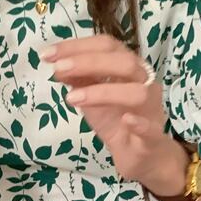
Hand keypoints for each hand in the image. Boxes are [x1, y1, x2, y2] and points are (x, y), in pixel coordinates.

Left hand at [44, 35, 188, 195]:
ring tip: (72, 98)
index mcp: (128, 68)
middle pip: (124, 62)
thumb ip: (78, 80)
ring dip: (103, 92)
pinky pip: (151, 129)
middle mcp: (144, 83)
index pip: (107, 46)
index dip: (77, 46)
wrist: (139, 155)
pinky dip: (139, 124)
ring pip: (137, 93)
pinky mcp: (152, 138)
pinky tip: (126, 120)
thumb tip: (58, 65)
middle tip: (58, 69)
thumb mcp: (90, 97)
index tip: (48, 54)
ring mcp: (151, 110)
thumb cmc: (115, 120)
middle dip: (88, 62)